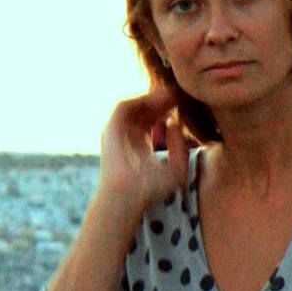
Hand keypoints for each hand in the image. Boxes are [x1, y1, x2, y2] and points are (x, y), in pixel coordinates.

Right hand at [98, 87, 188, 211]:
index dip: (166, 112)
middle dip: (160, 102)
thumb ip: (180, 148)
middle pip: (143, 112)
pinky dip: (139, 100)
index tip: (181, 105)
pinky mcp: (110, 129)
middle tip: (178, 95)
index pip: (151, 122)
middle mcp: (127, 138)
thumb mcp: (176, 170)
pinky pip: (123, 106)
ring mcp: (117, 133)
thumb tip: (174, 124)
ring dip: (151, 98)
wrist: (128, 196)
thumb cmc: (150, 190)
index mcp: (140, 148)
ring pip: (134, 106)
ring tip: (170, 95)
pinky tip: (157, 100)